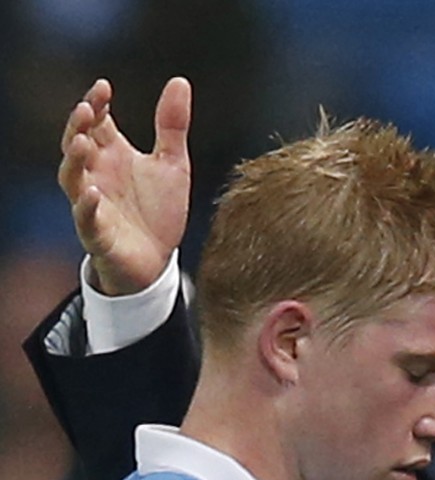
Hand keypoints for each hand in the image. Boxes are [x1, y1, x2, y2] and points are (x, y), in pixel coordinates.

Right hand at [58, 77, 191, 294]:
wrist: (158, 261)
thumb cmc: (158, 211)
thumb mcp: (172, 163)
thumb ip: (172, 125)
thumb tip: (178, 81)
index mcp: (113, 154)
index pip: (97, 122)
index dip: (96, 104)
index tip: (104, 87)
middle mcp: (98, 175)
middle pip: (77, 144)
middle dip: (78, 126)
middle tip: (86, 108)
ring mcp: (94, 204)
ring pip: (73, 178)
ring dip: (74, 160)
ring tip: (82, 142)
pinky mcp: (98, 234)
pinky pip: (86, 219)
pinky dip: (87, 206)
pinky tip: (94, 193)